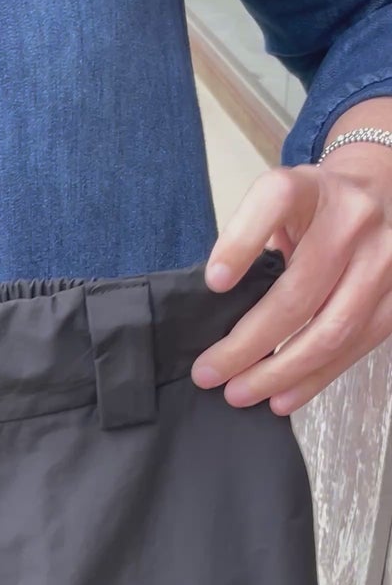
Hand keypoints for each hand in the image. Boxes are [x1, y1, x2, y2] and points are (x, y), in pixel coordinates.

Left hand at [191, 143, 391, 413]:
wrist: (383, 190)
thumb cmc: (316, 207)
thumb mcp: (283, 202)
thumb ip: (254, 241)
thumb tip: (215, 314)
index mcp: (311, 188)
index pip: (274, 203)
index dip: (241, 242)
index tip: (213, 283)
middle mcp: (353, 218)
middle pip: (298, 294)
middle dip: (247, 344)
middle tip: (209, 372)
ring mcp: (384, 259)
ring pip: (330, 331)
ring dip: (279, 373)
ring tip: (240, 393)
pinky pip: (356, 347)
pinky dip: (315, 378)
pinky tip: (283, 396)